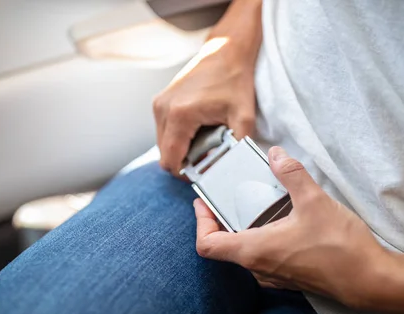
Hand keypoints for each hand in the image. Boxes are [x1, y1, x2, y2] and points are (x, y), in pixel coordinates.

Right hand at [153, 35, 257, 174]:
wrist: (226, 51)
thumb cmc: (235, 80)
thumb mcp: (244, 117)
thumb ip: (238, 147)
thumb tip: (234, 169)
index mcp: (179, 115)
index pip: (171, 160)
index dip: (185, 173)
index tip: (203, 171)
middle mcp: (163, 109)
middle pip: (164, 154)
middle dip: (184, 161)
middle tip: (207, 156)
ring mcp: (159, 104)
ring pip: (163, 144)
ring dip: (181, 149)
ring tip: (204, 140)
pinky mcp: (160, 101)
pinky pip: (164, 131)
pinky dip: (178, 136)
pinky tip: (198, 129)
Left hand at [194, 146, 394, 308]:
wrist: (370, 281)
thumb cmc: (340, 246)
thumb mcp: (314, 201)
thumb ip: (291, 174)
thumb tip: (277, 155)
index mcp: (253, 250)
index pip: (207, 244)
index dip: (201, 222)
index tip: (204, 203)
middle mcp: (258, 268)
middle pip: (225, 245)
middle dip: (223, 218)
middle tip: (231, 194)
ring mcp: (274, 276)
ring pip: (245, 251)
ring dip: (244, 228)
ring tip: (258, 203)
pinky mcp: (290, 277)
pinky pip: (264, 257)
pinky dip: (263, 238)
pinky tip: (282, 221)